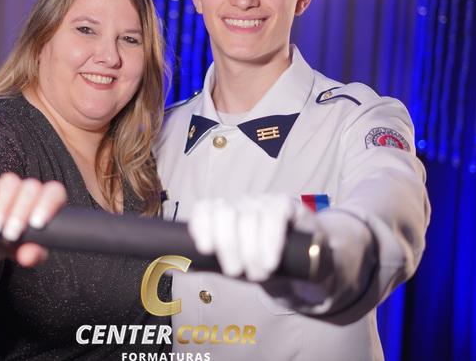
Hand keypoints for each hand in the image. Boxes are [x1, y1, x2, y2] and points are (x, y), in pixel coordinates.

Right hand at [0, 173, 66, 266]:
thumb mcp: (29, 252)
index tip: (36, 224)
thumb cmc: (19, 244)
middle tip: (11, 234)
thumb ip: (34, 255)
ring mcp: (11, 185)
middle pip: (31, 188)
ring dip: (2, 206)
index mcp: (49, 202)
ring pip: (10, 183)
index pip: (55, 192)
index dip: (48, 204)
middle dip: (20, 212)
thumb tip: (29, 256)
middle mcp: (32, 190)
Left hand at [188, 194, 314, 281]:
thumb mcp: (233, 266)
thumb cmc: (261, 264)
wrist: (304, 266)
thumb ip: (204, 265)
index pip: (205, 208)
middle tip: (236, 272)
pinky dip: (270, 240)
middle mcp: (240, 204)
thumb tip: (171, 267)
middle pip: (225, 213)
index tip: (204, 248)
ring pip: (249, 217)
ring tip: (259, 273)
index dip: (201, 225)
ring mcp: (263, 202)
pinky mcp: (287, 205)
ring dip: (251, 250)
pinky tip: (270, 260)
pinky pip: (274, 214)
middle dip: (228, 245)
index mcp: (222, 215)